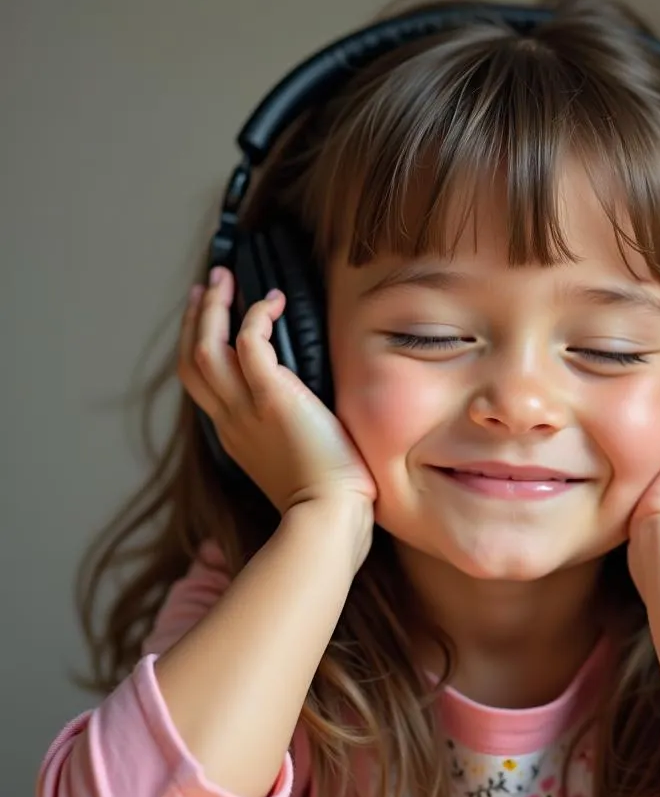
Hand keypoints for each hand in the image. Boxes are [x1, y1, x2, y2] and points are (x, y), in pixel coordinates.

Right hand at [178, 266, 377, 522]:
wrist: (330, 518)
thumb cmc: (330, 500)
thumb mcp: (299, 461)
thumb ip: (295, 433)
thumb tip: (316, 412)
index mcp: (236, 436)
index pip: (205, 384)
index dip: (203, 347)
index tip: (211, 321)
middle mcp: (231, 420)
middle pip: (191, 360)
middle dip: (195, 318)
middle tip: (207, 285)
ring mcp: (246, 410)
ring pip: (206, 347)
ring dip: (212, 308)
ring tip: (224, 277)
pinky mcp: (272, 399)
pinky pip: (249, 343)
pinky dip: (255, 316)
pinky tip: (274, 301)